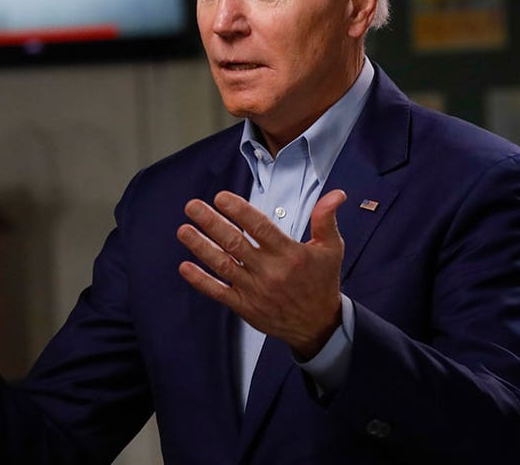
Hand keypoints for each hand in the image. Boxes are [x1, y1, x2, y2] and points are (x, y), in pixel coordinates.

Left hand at [177, 189, 346, 357]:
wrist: (318, 325)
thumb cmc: (322, 282)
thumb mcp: (331, 249)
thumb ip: (326, 219)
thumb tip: (336, 193)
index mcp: (289, 254)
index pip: (260, 228)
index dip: (239, 211)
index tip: (220, 197)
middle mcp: (270, 271)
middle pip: (235, 243)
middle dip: (211, 223)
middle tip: (192, 206)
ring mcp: (255, 290)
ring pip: (223, 265)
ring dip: (200, 247)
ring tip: (183, 230)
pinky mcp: (245, 307)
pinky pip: (219, 292)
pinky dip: (201, 281)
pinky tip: (185, 267)